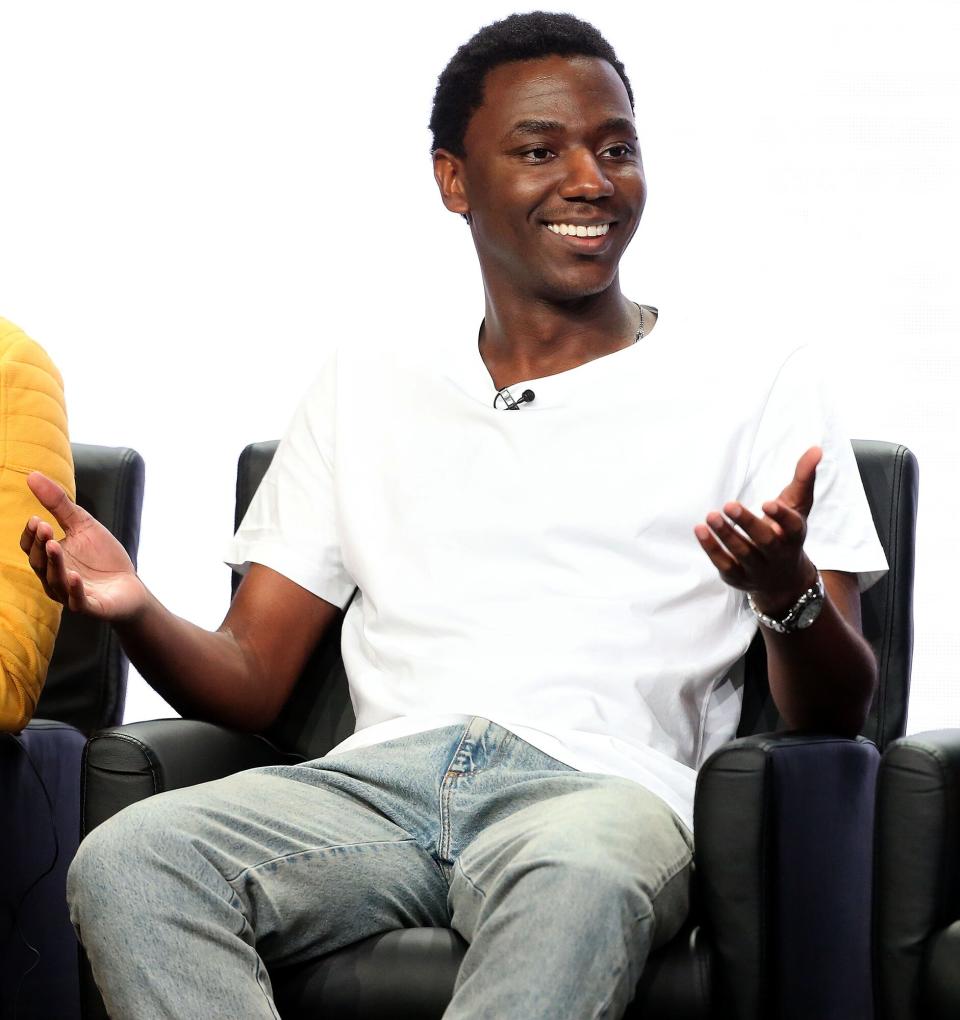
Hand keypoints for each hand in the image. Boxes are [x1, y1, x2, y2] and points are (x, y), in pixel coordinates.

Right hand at [21, 472, 146, 619]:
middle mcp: (54, 578)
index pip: (31, 548)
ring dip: (54, 563)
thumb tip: (32, 475)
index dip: (32, 535)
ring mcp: (70, 594)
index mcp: (50, 559)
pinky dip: (74, 589)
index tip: (37, 519)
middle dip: (40, 545)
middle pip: (39, 563)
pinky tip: (74, 577)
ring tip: (55, 545)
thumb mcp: (82, 525)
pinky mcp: (90, 606)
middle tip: (44, 527)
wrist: (130, 585)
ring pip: (55, 582)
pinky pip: (77, 601)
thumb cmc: (103, 556)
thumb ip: (59, 504)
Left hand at [694, 447, 821, 614]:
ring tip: (711, 515)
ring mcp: (758, 569)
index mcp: (794, 536)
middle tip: (729, 504)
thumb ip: (803, 478)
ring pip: (742, 553)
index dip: (781, 516)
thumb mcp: (797, 507)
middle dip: (747, 524)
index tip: (767, 503)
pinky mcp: (737, 577)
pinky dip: (711, 548)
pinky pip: (723, 564)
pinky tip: (700, 529)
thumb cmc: (787, 534)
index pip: (793, 528)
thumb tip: (816, 448)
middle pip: (765, 542)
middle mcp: (778, 556)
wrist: (783, 582)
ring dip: (725, 534)